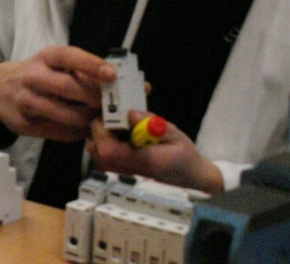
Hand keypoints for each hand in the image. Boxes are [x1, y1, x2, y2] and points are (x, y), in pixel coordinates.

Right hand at [0, 45, 115, 141]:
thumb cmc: (35, 74)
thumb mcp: (50, 63)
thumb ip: (78, 70)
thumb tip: (116, 82)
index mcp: (44, 58)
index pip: (68, 57)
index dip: (91, 64)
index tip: (111, 74)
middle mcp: (32, 77)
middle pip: (68, 87)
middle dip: (95, 98)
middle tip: (112, 106)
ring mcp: (26, 102)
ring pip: (66, 115)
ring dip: (89, 120)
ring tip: (101, 121)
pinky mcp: (25, 124)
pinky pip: (59, 132)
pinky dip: (78, 133)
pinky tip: (84, 129)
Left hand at [87, 110, 224, 193]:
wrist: (191, 177)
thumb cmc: (185, 155)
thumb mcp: (175, 134)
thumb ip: (151, 123)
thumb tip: (130, 113)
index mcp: (145, 162)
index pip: (110, 151)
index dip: (101, 132)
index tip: (107, 116)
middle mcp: (131, 170)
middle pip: (98, 152)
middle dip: (99, 131)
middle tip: (112, 116)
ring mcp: (125, 173)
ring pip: (98, 154)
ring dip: (102, 135)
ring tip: (118, 124)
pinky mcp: (123, 171)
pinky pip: (105, 157)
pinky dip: (106, 142)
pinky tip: (121, 134)